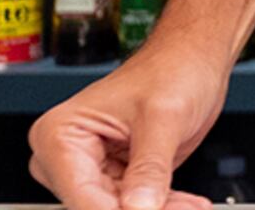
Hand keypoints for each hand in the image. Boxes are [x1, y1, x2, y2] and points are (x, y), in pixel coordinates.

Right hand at [31, 40, 227, 209]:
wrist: (193, 59)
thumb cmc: (173, 68)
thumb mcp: (164, 116)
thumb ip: (150, 166)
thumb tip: (138, 207)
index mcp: (60, 133)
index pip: (80, 193)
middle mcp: (68, 154)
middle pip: (96, 205)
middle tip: (180, 209)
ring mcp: (91, 167)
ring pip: (118, 208)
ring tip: (191, 206)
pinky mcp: (117, 175)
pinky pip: (135, 204)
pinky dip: (164, 206)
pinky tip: (189, 204)